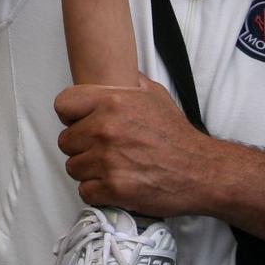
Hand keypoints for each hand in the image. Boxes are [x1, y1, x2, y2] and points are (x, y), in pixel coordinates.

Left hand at [56, 81, 220, 218]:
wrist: (201, 171)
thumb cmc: (176, 135)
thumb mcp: (154, 94)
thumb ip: (127, 83)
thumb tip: (110, 72)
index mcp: (112, 102)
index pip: (63, 105)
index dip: (71, 116)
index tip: (80, 123)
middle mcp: (106, 129)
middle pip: (65, 141)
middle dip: (81, 147)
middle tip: (101, 150)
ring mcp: (108, 160)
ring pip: (73, 167)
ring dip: (88, 170)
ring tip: (111, 168)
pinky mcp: (113, 188)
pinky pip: (85, 191)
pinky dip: (97, 192)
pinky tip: (114, 184)